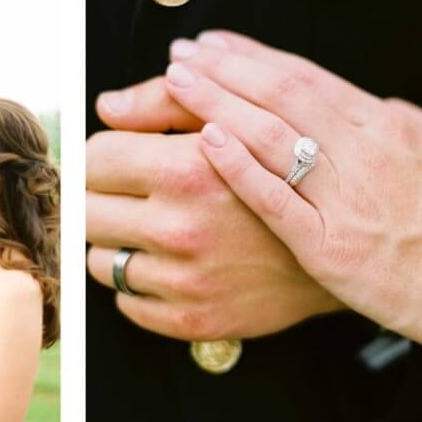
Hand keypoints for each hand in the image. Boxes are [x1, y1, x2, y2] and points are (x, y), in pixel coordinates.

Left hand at [86, 76, 343, 340]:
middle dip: (102, 199)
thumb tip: (105, 107)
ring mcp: (184, 281)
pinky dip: (138, 286)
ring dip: (118, 244)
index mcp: (185, 171)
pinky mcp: (191, 319)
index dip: (104, 157)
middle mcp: (179, 229)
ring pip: (99, 260)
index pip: (94, 159)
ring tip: (153, 231)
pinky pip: (126, 304)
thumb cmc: (278, 176)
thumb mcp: (231, 119)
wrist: (335, 248)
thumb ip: (164, 102)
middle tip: (131, 196)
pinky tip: (169, 266)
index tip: (119, 162)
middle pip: (86, 210)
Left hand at [162, 30, 421, 351]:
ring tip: (174, 80)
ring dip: (217, 102)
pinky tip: (205, 141)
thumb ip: (403, 123)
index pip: (306, 77)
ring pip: (270, 134)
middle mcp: (363, 152)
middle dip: (224, 67)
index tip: (213, 42)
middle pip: (280, 94)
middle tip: (180, 50)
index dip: (253, 56)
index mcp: (387, 126)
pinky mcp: (329, 246)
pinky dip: (240, 166)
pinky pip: (275, 199)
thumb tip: (375, 103)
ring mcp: (344, 198)